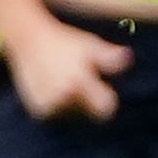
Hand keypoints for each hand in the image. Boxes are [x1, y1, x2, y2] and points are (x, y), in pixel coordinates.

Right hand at [1, 13, 129, 120]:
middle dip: (88, 101)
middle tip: (78, 80)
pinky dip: (58, 106)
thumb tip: (128, 58)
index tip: (103, 90)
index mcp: (79, 83)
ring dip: (73, 105)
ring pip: (72, 116)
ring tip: (63, 82)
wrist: (28, 41)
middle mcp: (62, 97)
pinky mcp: (38, 110)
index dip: (107, 101)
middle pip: (88, 114)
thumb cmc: (65, 43)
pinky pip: (57, 115)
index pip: (105, 109)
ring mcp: (48, 105)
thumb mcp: (90, 45)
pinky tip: (53, 88)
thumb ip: (109, 56)